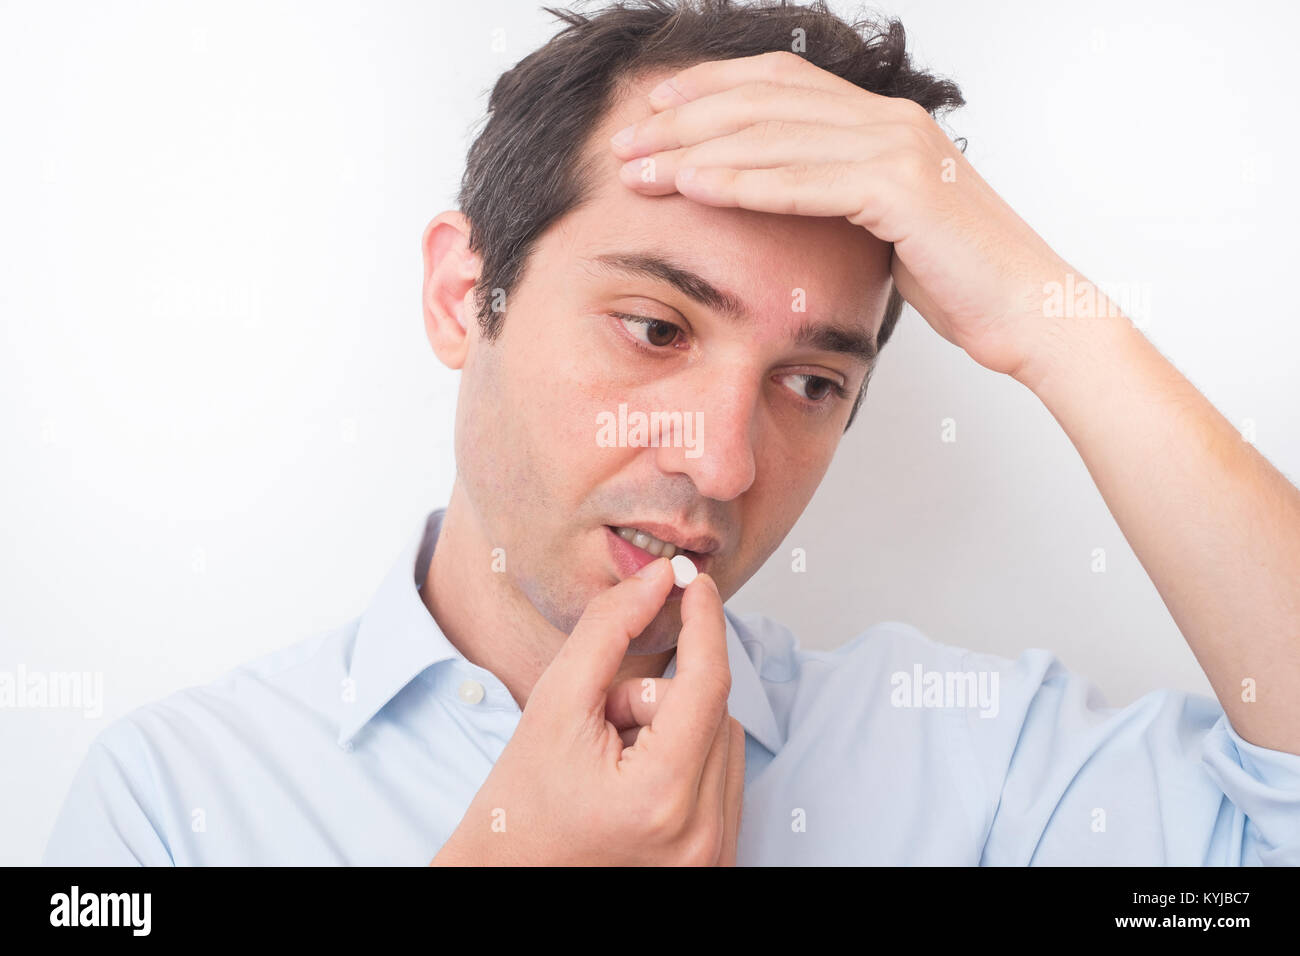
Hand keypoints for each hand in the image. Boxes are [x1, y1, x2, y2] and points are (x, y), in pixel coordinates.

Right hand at [430, 557, 745, 865]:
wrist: (507, 881)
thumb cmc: (521, 804)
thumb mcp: (553, 703)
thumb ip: (608, 629)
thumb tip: (658, 578)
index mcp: (660, 795)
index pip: (708, 684)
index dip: (703, 622)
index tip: (694, 580)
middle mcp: (699, 834)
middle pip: (714, 711)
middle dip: (660, 698)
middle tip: (603, 725)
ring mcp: (712, 855)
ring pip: (725, 739)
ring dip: (675, 730)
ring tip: (615, 761)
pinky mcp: (716, 862)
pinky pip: (724, 777)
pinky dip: (688, 761)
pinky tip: (637, 784)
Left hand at [609, 50, 1077, 380]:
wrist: (1031, 310)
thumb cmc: (961, 279)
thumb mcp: (887, 226)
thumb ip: (839, 198)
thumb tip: (787, 203)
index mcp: (882, 122)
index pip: (780, 82)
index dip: (711, 89)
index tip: (654, 110)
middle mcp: (888, 121)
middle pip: (764, 101)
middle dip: (684, 119)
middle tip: (624, 141)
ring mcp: (897, 149)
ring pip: (774, 136)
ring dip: (696, 150)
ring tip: (637, 168)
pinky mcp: (902, 191)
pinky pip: (805, 181)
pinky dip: (744, 182)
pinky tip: (694, 188)